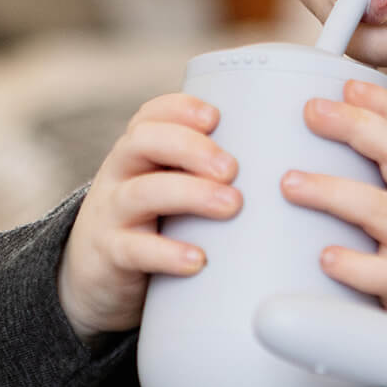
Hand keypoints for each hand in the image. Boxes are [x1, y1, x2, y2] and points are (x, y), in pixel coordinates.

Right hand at [58, 93, 241, 343]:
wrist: (95, 277)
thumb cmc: (153, 222)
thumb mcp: (170, 187)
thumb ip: (209, 171)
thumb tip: (290, 161)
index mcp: (139, 151)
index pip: (151, 114)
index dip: (181, 109)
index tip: (216, 117)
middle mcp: (121, 173)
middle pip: (144, 141)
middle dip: (192, 148)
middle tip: (233, 168)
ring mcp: (111, 214)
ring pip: (143, 192)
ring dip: (191, 194)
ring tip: (232, 204)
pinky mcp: (111, 256)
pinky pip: (134, 250)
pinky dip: (167, 253)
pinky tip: (199, 259)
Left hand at [280, 80, 386, 321]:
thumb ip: (376, 169)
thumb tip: (314, 129)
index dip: (382, 104)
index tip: (348, 85)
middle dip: (357, 128)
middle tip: (312, 112)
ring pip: (382, 212)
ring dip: (334, 192)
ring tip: (292, 183)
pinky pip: (385, 275)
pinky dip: (354, 265)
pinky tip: (326, 256)